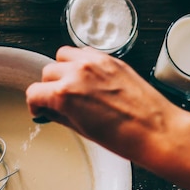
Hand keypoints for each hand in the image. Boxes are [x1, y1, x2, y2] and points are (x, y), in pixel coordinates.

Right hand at [26, 46, 175, 158]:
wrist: (155, 130)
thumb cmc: (123, 136)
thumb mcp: (82, 130)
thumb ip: (60, 115)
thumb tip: (49, 110)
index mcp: (64, 94)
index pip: (34, 92)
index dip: (35, 104)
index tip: (41, 109)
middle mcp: (76, 73)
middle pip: (47, 72)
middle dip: (48, 87)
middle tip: (57, 100)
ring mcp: (94, 63)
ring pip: (63, 56)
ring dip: (63, 69)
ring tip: (72, 83)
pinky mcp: (110, 59)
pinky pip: (84, 52)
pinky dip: (81, 61)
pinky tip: (88, 76)